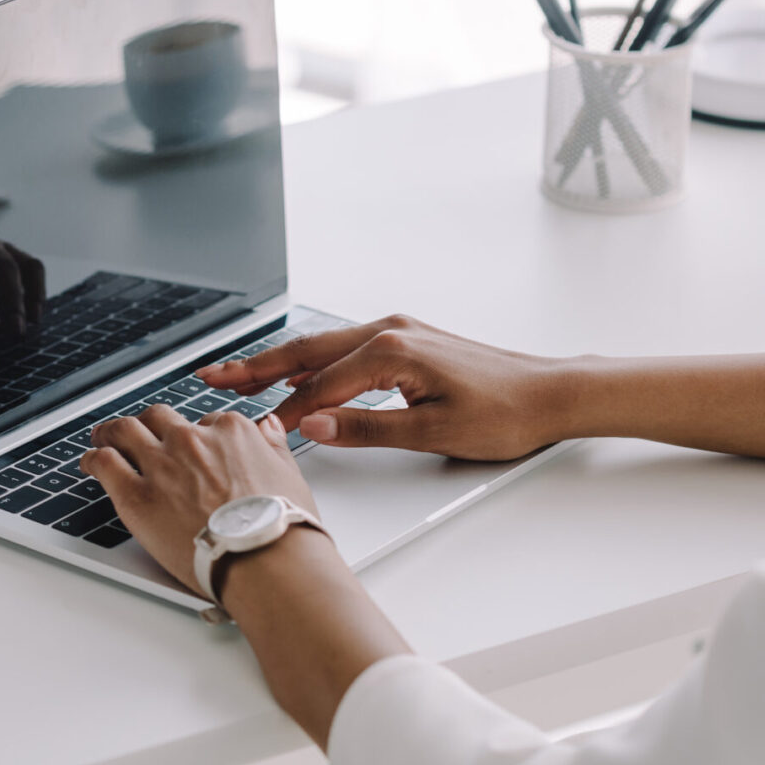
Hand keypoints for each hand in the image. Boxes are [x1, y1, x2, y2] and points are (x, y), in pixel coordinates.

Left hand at [81, 407, 325, 595]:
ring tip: (103, 438)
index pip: (203, 421)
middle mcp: (192, 440)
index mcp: (231, 432)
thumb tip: (267, 427)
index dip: (193, 435)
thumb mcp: (289, 475)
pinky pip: (104, 463)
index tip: (188, 447)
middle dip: (148, 425)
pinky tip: (89, 463)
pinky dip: (93, 459)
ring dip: (111, 432)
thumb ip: (272, 445)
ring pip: (124, 431)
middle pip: (159, 419)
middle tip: (138, 434)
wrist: (265, 560)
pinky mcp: (136, 495)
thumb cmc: (281, 526)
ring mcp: (161, 465)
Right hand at [197, 315, 568, 460]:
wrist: (551, 394)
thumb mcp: (433, 433)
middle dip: (257, 367)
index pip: (319, 385)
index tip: (253, 432)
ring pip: (323, 347)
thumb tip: (316, 427)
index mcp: (392, 351)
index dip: (283, 412)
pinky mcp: (407, 341)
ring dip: (280, 362)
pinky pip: (345, 349)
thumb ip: (368, 428)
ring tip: (239, 375)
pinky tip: (297, 374)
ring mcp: (399, 332)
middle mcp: (390, 331)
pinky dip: (313, 361)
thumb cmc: (505, 413)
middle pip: (307, 350)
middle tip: (213, 376)